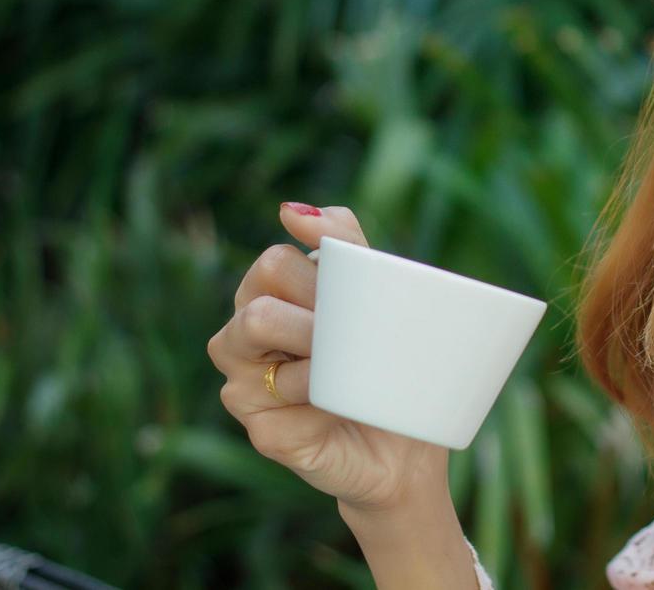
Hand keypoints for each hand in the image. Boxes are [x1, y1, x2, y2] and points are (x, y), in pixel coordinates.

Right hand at [207, 203, 450, 514]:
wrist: (409, 446)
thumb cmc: (387, 362)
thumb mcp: (375, 295)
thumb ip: (342, 245)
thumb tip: (291, 207)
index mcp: (268, 299)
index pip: (273, 263)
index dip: (317, 276)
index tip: (352, 295)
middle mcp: (243, 340)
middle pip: (259, 300)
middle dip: (314, 312)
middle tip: (351, 333)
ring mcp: (245, 389)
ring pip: (255, 332)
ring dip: (314, 350)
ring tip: (346, 368)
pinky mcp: (263, 432)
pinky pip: (283, 400)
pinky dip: (323, 399)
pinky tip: (342, 408)